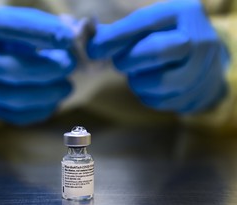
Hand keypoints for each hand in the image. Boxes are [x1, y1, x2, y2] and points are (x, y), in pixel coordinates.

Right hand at [0, 7, 75, 124]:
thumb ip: (53, 28)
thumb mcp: (31, 23)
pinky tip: (55, 99)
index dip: (40, 33)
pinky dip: (41, 110)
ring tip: (67, 86)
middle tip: (70, 64)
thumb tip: (79, 37)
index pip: (7, 27)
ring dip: (46, 94)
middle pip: (7, 69)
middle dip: (45, 70)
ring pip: (11, 98)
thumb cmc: (19, 37)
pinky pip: (17, 116)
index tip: (69, 38)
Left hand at [87, 0, 229, 112]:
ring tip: (137, 73)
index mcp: (184, 13)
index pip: (146, 23)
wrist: (205, 66)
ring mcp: (200, 71)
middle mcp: (199, 40)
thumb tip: (91, 40)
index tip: (94, 49)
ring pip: (157, 81)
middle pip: (156, 51)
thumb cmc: (170, 40)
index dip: (117, 36)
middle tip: (118, 63)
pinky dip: (145, 94)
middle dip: (128, 60)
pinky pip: (158, 100)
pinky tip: (148, 84)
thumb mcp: (153, 26)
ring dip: (136, 81)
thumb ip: (123, 31)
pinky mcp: (193, 95)